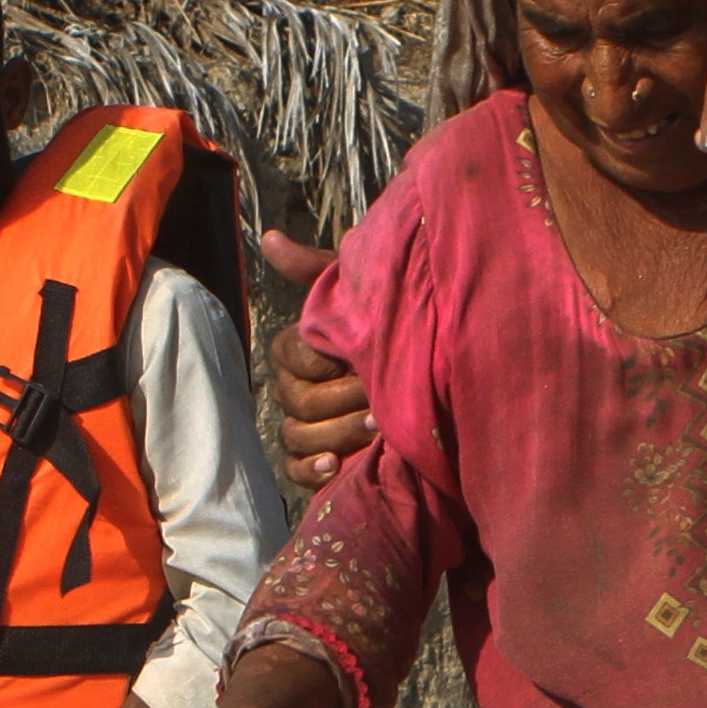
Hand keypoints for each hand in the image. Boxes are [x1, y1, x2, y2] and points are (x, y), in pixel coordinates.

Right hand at [256, 226, 376, 489]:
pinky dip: (311, 469)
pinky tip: (336, 465)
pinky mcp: (319, 462)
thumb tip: (269, 237)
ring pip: (298, 434)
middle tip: (379, 401)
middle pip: (296, 400)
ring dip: (336, 433)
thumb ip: (318, 269)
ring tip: (375, 430)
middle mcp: (298, 388)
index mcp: (302, 350)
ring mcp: (306, 427)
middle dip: (338, 400)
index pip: (290, 354)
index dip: (318, 360)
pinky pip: (295, 470)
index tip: (353, 360)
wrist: (436, 381)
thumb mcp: (364, 293)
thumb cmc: (398, 330)